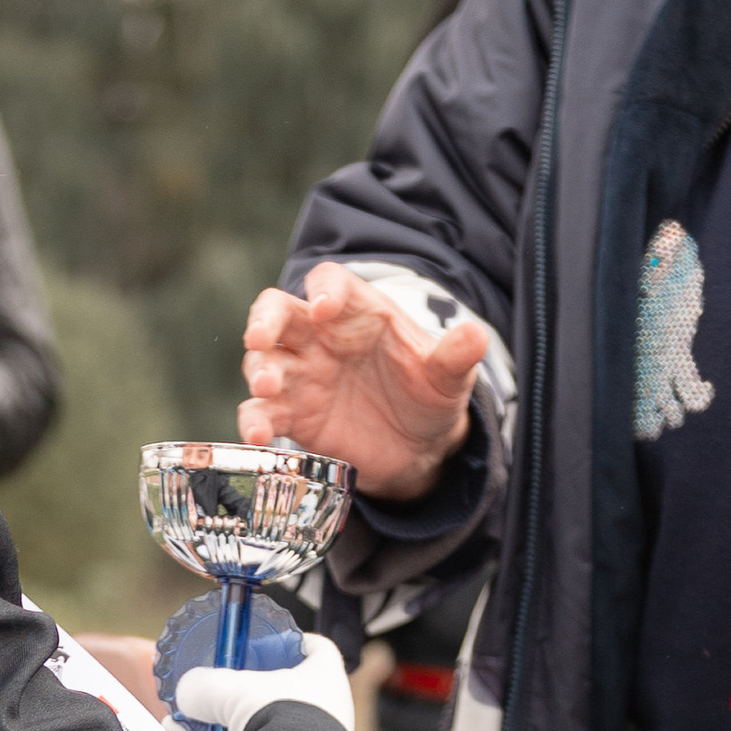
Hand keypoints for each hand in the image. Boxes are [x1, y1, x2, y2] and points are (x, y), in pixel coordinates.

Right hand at [174, 636, 357, 730]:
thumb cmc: (278, 720)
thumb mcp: (230, 691)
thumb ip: (204, 685)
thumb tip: (187, 692)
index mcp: (325, 678)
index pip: (317, 648)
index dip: (291, 642)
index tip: (266, 643)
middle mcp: (328, 711)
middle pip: (283, 691)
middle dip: (244, 694)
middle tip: (217, 693)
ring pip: (265, 728)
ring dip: (225, 728)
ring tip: (189, 730)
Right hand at [239, 265, 487, 498]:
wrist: (417, 448)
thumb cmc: (429, 395)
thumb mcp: (448, 377)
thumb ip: (455, 356)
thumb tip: (476, 335)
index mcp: (357, 313)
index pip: (330, 283)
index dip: (323, 289)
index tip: (325, 308)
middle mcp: (321, 338)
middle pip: (277, 311)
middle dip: (264, 320)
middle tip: (260, 338)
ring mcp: (302, 376)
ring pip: (262, 360)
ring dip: (258, 370)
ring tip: (268, 388)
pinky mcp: (292, 416)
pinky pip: (262, 413)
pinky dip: (254, 421)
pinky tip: (258, 435)